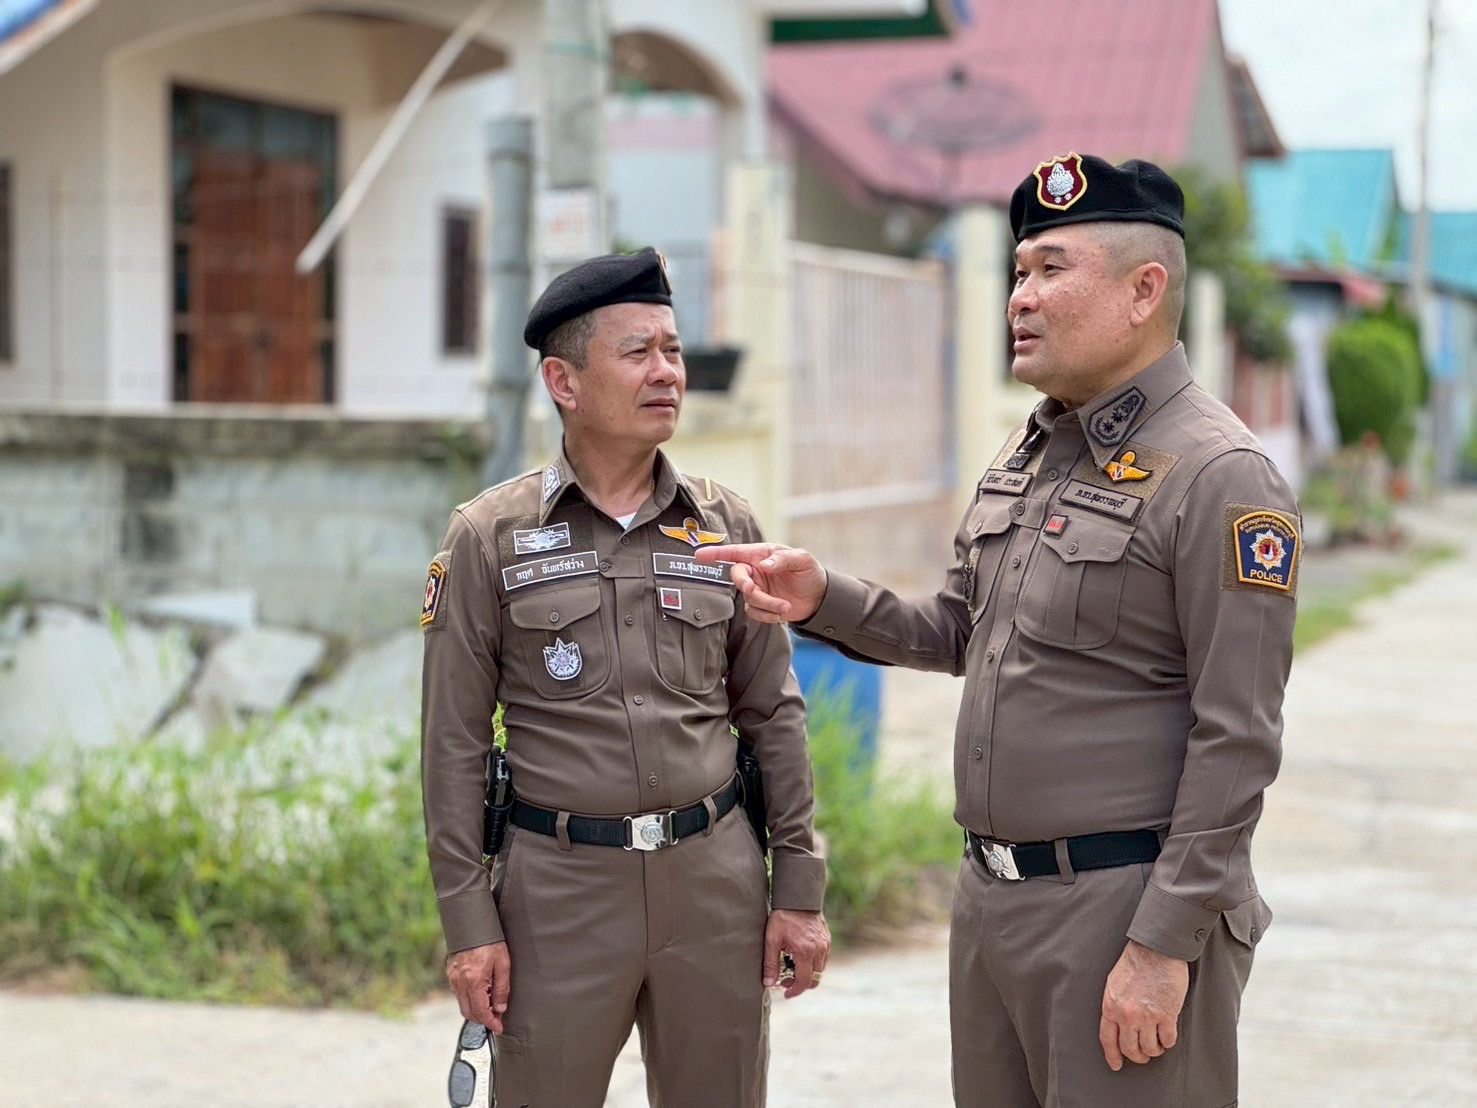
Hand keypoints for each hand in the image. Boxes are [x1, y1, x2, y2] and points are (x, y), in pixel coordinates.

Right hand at [447, 941, 511, 1033]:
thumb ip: (501, 989)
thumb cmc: (490, 942)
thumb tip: (501, 1008)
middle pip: (468, 1013)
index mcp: (474, 981)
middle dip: (483, 1019)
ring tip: (492, 1001)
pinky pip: (459, 994)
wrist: (472, 924)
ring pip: (462, 1004)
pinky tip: (482, 991)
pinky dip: (470, 998)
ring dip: (476, 1008)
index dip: (491, 1023)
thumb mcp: (502, 964)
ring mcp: (453, 979)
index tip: (499, 1027)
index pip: (481, 1012)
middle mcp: (460, 983)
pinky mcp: (450, 974)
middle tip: (496, 1018)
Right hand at [695, 543, 826, 624]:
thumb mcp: (801, 560)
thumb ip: (782, 559)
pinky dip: (767, 615)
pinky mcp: (760, 605)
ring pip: (748, 598)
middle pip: (737, 577)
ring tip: (786, 606)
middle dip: (747, 587)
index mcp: (761, 554)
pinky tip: (781, 613)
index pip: (734, 552)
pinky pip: (754, 612)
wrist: (819, 597)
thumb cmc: (809, 572)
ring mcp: (757, 588)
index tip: (699, 555)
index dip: (715, 553)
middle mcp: (755, 571)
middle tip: (757, 591)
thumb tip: (763, 565)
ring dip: (766, 604)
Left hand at [763, 908, 830, 998]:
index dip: (795, 991)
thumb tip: (769, 983)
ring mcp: (825, 945)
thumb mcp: (772, 939)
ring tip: (791, 967)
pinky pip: (822, 960)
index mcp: (805, 951)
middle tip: (786, 980)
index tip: (786, 994)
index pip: (804, 981)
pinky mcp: (826, 940)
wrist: (798, 898)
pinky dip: (812, 964)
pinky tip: (799, 957)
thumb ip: (771, 963)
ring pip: (820, 970)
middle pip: (815, 979)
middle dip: (800, 984)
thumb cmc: (783, 917)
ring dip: (807, 974)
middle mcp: (819, 950)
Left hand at [1098, 940, 1188, 1070]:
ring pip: (1150, 1049)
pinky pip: (1168, 1040)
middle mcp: (1126, 1015)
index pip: (1108, 1039)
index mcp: (1110, 1005)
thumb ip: (1115, 1005)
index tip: (1116, 1064)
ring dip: (1154, 1049)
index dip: (1112, 1055)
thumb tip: (1119, 1024)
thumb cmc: (1136, 962)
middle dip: (1138, 1056)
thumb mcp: (1114, 983)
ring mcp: (1146, 1016)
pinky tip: (1168, 1034)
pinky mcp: (1166, 1015)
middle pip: (1130, 1049)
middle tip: (1143, 1055)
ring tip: (1157, 1043)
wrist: (1156, 950)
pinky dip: (1168, 1041)